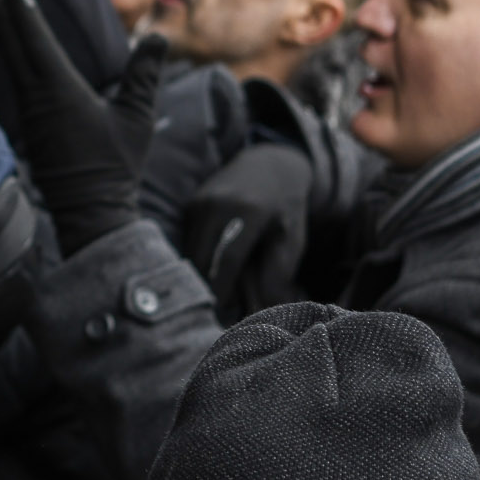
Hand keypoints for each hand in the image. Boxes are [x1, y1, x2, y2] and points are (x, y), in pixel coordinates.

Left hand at [0, 0, 167, 255]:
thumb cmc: (116, 163)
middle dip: (4, 19)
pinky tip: (9, 52)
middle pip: (16, 50)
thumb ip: (145, 75)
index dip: (24, 16)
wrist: (90, 209)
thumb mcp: (137, 116)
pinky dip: (11, 61)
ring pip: (12, 66)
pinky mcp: (27, 126)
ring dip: (4, 37)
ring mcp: (28, 113)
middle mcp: (38, 99)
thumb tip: (159, 38)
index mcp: (61, 91)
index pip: (38, 44)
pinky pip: (15, 83)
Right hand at [181, 142, 312, 317]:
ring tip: (213, 295)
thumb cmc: (286, 208)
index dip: (221, 289)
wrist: (269, 164)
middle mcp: (218, 204)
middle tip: (214, 312)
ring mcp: (200, 203)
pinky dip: (198, 259)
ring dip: (199, 275)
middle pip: (201, 258)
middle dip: (205, 288)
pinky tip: (210, 271)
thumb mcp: (291, 238)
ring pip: (191, 252)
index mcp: (248, 212)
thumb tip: (264, 308)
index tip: (220, 314)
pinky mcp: (191, 205)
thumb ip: (278, 272)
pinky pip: (188, 241)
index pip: (227, 258)